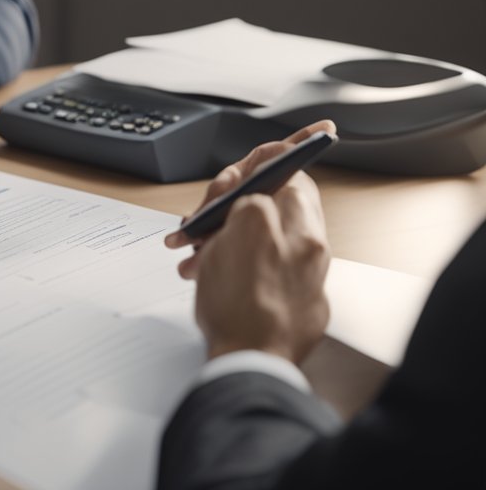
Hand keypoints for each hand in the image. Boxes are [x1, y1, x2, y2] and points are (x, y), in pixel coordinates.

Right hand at [164, 121, 335, 362]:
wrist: (249, 367)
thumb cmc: (243, 306)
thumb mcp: (239, 232)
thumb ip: (252, 200)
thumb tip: (257, 192)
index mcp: (301, 228)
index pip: (293, 173)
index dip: (278, 155)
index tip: (305, 132)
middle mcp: (306, 250)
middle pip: (265, 203)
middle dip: (227, 204)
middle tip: (200, 220)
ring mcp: (297, 277)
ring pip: (250, 236)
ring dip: (217, 237)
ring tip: (192, 256)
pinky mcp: (285, 302)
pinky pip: (251, 267)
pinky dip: (226, 265)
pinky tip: (203, 274)